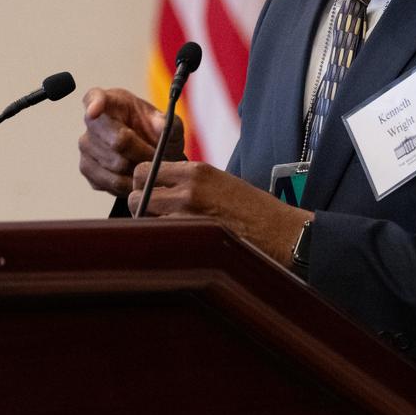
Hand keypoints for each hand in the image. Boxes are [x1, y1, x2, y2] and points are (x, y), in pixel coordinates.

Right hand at [78, 88, 184, 196]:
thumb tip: (161, 126)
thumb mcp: (171, 125)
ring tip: (151, 168)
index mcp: (112, 101)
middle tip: (159, 158)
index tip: (94, 112)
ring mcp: (86, 146)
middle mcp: (93, 122)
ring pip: (115, 166)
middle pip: (117, 141)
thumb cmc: (157, 133)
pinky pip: (109, 182)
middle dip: (143, 153)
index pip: (95, 97)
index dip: (95, 104)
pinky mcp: (86, 168)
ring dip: (138, 171)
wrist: (152, 154)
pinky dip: (128, 185)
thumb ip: (170, 124)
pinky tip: (137, 178)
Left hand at [130, 161, 308, 267]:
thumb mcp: (220, 182)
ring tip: (167, 231)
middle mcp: (187, 188)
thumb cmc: (253, 209)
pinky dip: (162, 242)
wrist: (280, 232)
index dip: (142, 184)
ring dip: (149, 225)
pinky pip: (160, 238)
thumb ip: (189, 182)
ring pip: (143, 219)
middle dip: (140, 206)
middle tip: (153, 216)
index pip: (144, 170)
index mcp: (195, 170)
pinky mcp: (191, 238)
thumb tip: (160, 190)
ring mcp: (187, 215)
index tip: (149, 193)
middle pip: (136, 195)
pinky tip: (177, 244)